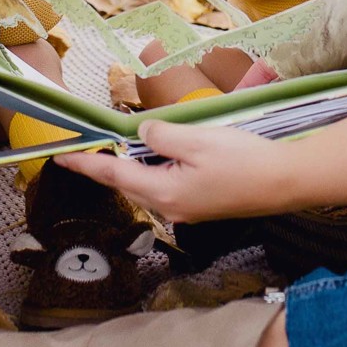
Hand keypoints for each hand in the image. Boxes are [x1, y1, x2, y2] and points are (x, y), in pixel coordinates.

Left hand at [58, 121, 295, 223]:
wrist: (286, 183)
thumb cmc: (244, 160)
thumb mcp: (197, 139)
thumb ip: (161, 136)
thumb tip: (140, 134)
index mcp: (163, 192)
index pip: (113, 176)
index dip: (85, 165)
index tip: (60, 158)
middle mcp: (170, 209)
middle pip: (130, 182)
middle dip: (113, 163)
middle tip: (99, 140)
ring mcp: (186, 212)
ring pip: (149, 185)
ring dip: (140, 165)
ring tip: (141, 143)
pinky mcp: (200, 208)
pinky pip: (168, 187)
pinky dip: (161, 170)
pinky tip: (173, 154)